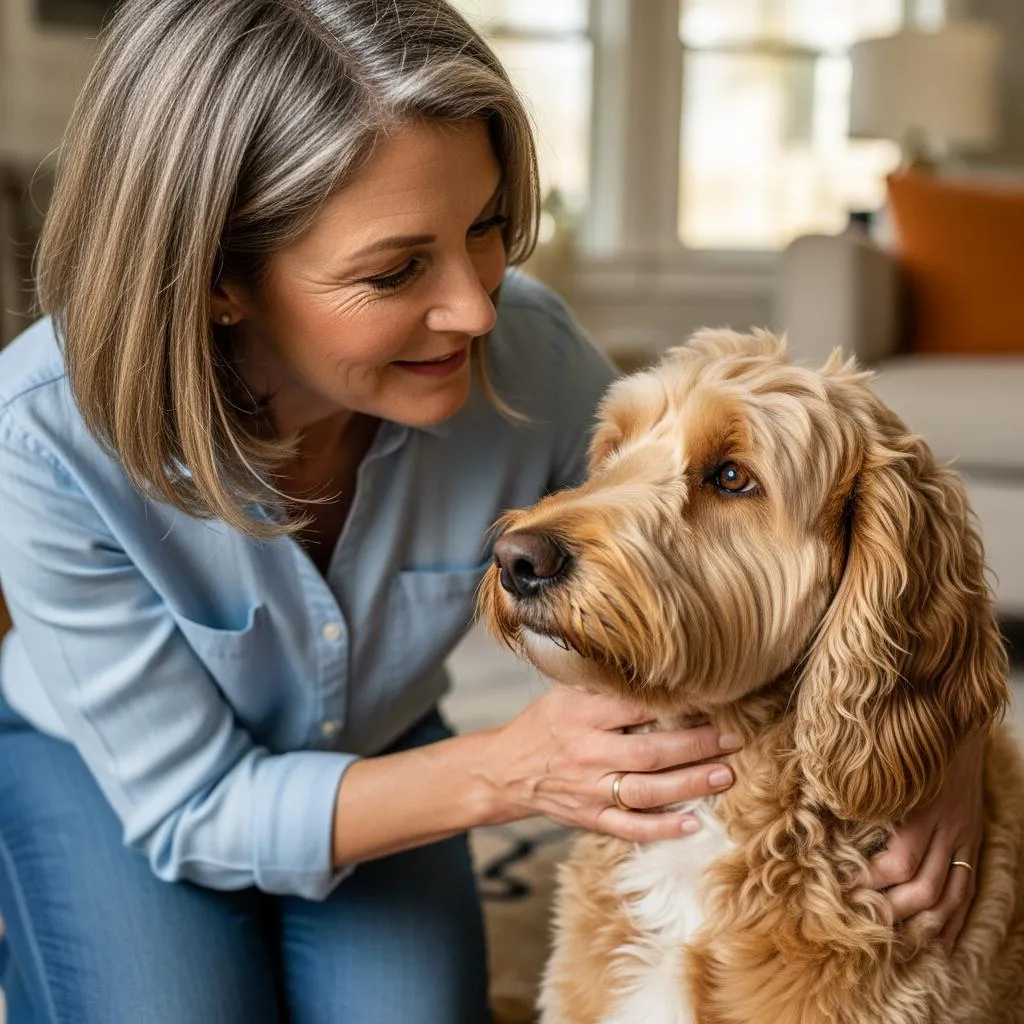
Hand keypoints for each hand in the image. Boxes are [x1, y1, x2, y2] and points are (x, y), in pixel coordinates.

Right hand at [483, 684, 740, 841]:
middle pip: (650, 752)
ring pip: (647, 791)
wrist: (506, 770)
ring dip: (690, 785)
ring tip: (725, 774)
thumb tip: (654, 665)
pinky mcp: (590, 818)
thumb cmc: (544, 724)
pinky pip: (630, 828)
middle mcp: (587, 752)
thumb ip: (604, 685)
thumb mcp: (564, 693)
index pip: (635, 708)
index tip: (710, 700)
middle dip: (697, 746)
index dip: (676, 705)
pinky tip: (693, 824)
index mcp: (581, 714)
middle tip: (733, 738)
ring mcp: (589, 790)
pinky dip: (662, 829)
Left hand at [863, 733, 985, 951]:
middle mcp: (947, 827)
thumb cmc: (906, 738)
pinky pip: (968, 889)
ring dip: (925, 924)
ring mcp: (964, 836)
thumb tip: (817, 803)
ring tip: (898, 943)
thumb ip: (858, 786)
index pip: (898, 863)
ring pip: (950, 895)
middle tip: (864, 924)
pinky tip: (939, 940)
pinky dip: (954, 919)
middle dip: (894, 911)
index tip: (843, 888)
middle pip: (925, 888)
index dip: (871, 881)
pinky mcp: (973, 839)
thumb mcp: (882, 761)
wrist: (957, 718)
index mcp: (919, 808)